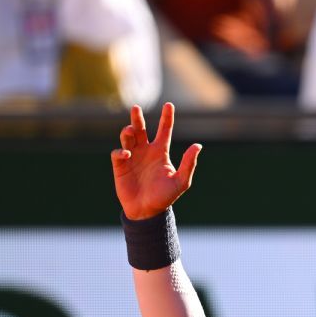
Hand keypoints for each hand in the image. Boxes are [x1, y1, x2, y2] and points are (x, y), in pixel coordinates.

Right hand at [111, 104, 202, 219]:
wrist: (147, 211)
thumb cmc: (165, 197)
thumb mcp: (181, 181)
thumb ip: (188, 163)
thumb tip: (198, 145)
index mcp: (161, 152)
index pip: (164, 130)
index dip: (167, 117)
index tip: (169, 105)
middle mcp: (146, 151)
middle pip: (141, 129)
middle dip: (137, 118)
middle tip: (136, 108)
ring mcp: (132, 157)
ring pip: (127, 137)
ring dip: (128, 131)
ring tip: (131, 131)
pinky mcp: (120, 166)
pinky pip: (118, 153)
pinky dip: (120, 151)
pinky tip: (126, 154)